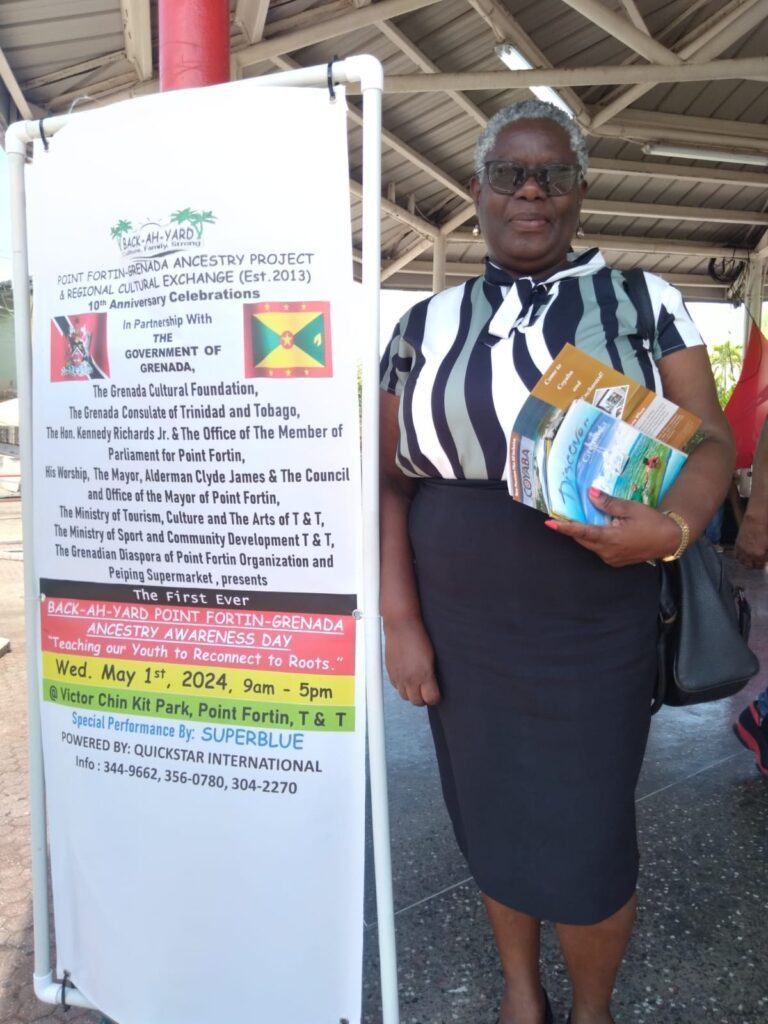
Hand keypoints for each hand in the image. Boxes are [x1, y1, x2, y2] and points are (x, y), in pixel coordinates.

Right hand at [383, 617, 440, 705]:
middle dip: (423, 698)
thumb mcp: (432, 657)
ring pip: (405, 697)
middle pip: (417, 701)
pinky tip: (406, 677)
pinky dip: (401, 685)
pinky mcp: (390, 672)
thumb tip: (434, 684)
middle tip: (427, 691)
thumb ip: (431, 673)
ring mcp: (398, 676)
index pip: (431, 699)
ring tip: (416, 685)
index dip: (435, 698)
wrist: (402, 626)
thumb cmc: (419, 637)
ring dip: (411, 693)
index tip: (437, 694)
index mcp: (424, 675)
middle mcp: (410, 679)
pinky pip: (396, 687)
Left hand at [545, 487, 683, 566]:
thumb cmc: (652, 522)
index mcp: (610, 539)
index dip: (564, 527)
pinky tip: (598, 528)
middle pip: (583, 539)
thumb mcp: (631, 508)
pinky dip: (594, 539)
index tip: (549, 523)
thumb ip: (608, 503)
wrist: (671, 539)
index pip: (581, 532)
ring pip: (590, 545)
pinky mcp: (616, 561)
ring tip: (577, 520)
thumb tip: (590, 493)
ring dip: (584, 534)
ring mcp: (611, 559)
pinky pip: (599, 549)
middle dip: (572, 529)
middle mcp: (607, 552)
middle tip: (560, 517)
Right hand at [734, 512, 767, 568]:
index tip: (763, 561)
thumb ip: (767, 553)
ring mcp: (742, 550)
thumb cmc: (765, 530)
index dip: (763, 564)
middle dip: (755, 565)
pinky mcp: (737, 545)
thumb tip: (765, 558)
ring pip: (742, 563)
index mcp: (760, 555)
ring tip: (751, 559)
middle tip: (758, 561)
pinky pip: (737, 556)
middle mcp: (750, 554)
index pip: (761, 565)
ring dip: (747, 562)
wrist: (756, 520)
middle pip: (750, 566)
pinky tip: (745, 554)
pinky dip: (740, 557)